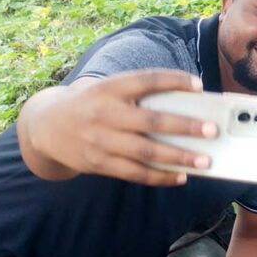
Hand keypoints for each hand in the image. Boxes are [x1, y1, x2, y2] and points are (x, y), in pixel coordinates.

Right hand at [22, 70, 217, 185]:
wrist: (45, 126)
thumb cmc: (90, 104)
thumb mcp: (106, 90)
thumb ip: (137, 96)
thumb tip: (184, 109)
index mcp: (108, 88)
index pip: (145, 80)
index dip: (173, 81)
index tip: (198, 85)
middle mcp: (104, 113)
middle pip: (151, 121)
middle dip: (184, 127)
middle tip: (211, 130)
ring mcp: (101, 141)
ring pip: (146, 152)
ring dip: (178, 158)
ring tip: (204, 161)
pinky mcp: (99, 164)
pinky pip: (135, 173)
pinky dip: (160, 176)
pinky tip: (181, 176)